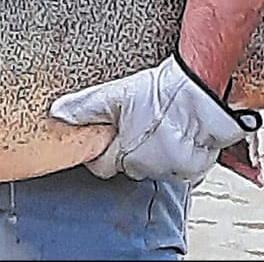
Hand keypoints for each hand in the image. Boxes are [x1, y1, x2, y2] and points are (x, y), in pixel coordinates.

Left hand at [50, 54, 259, 182]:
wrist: (204, 94)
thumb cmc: (164, 93)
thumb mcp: (117, 95)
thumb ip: (86, 107)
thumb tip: (58, 113)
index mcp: (124, 153)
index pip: (102, 165)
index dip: (103, 149)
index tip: (111, 135)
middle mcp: (146, 168)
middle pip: (129, 167)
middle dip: (131, 151)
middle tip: (139, 126)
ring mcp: (171, 171)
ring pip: (155, 168)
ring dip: (155, 154)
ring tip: (162, 128)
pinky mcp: (194, 171)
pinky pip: (180, 169)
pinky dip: (179, 157)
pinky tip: (181, 136)